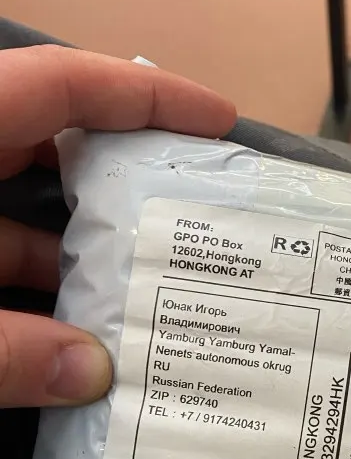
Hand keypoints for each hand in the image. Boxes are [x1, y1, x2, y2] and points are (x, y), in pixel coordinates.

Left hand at [0, 45, 235, 407]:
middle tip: (193, 214)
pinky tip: (61, 330)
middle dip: (122, 180)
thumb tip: (94, 377)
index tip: (220, 122)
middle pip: (51, 140)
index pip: (62, 81)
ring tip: (144, 295)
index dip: (147, 95)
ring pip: (15, 206)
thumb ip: (5, 354)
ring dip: (73, 250)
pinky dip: (22, 279)